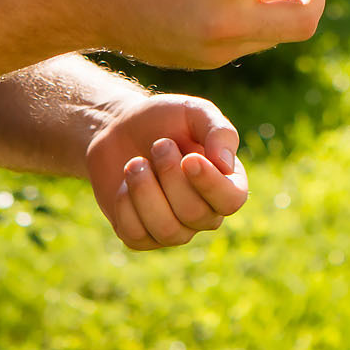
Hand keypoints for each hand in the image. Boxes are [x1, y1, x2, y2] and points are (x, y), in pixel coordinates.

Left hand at [85, 93, 247, 249]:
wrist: (118, 128)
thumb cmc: (164, 120)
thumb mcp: (194, 112)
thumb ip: (219, 131)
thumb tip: (226, 165)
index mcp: (226, 182)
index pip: (231, 200)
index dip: (211, 184)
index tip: (188, 158)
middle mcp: (204, 212)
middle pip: (195, 214)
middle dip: (170, 176)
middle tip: (158, 145)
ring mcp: (174, 229)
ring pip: (166, 230)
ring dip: (145, 191)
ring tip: (135, 163)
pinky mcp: (141, 237)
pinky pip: (136, 234)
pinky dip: (126, 205)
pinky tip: (124, 183)